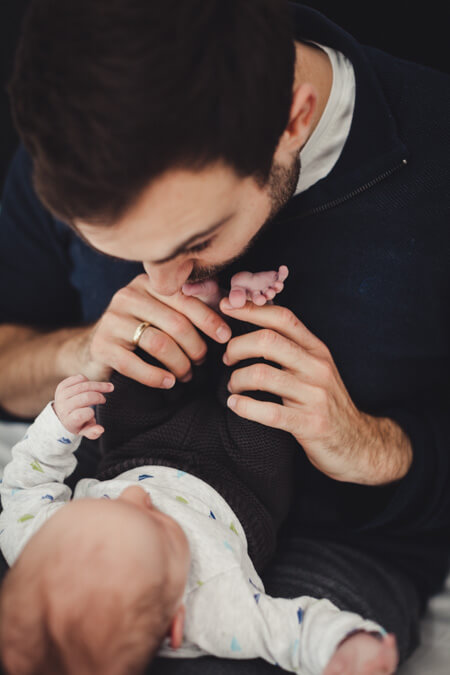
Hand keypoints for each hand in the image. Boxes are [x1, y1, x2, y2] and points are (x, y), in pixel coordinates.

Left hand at [53, 374, 113, 438]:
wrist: (62, 413)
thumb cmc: (78, 422)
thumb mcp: (84, 430)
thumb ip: (92, 432)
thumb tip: (100, 429)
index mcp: (69, 420)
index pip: (82, 414)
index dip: (90, 412)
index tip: (93, 412)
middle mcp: (63, 407)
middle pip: (86, 397)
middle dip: (99, 397)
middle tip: (104, 400)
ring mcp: (62, 395)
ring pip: (84, 385)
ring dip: (99, 385)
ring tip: (108, 388)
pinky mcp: (62, 386)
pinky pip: (80, 378)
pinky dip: (88, 381)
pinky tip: (90, 386)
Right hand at [75, 274, 231, 387]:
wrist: (98, 350)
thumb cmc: (143, 331)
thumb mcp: (167, 312)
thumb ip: (196, 303)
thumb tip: (230, 300)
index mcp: (148, 283)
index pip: (186, 299)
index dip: (209, 319)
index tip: (225, 337)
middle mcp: (128, 296)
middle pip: (176, 323)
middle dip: (196, 347)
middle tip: (202, 362)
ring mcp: (112, 320)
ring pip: (159, 344)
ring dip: (180, 364)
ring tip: (187, 375)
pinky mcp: (101, 345)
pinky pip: (134, 364)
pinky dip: (156, 377)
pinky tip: (168, 383)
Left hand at [220, 300, 411, 484]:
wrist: (357, 443)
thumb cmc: (325, 402)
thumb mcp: (316, 368)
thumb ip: (292, 347)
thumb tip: (256, 322)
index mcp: (317, 350)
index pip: (283, 318)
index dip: (251, 310)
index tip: (226, 307)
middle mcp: (317, 367)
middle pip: (268, 341)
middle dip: (237, 347)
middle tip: (226, 359)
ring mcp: (315, 396)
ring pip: (262, 375)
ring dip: (236, 379)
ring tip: (232, 387)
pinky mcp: (310, 424)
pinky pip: (269, 412)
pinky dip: (244, 407)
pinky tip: (234, 405)